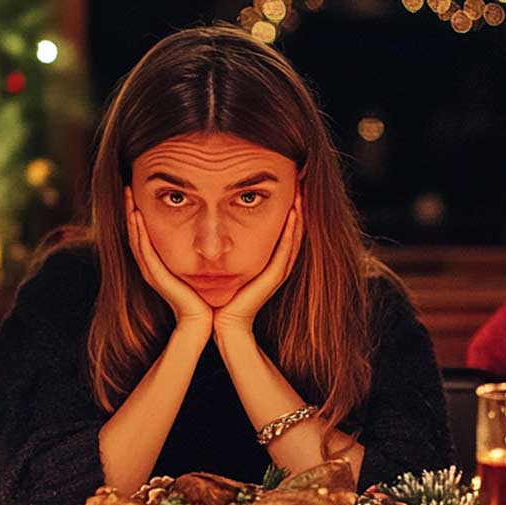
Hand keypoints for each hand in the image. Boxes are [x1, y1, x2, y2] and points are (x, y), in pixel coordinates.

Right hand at [126, 189, 212, 329]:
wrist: (205, 322)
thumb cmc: (208, 298)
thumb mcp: (204, 269)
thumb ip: (204, 254)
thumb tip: (218, 233)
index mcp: (162, 265)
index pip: (146, 234)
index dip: (140, 214)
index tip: (140, 192)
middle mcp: (153, 267)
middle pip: (136, 233)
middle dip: (131, 209)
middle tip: (128, 187)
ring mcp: (152, 272)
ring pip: (136, 238)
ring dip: (131, 216)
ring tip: (128, 195)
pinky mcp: (156, 276)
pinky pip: (144, 250)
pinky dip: (139, 232)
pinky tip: (136, 215)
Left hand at [213, 196, 302, 337]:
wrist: (220, 323)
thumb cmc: (216, 295)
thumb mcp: (218, 264)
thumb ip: (217, 247)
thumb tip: (204, 224)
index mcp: (265, 261)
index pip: (281, 229)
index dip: (286, 209)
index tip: (287, 184)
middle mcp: (275, 265)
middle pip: (293, 230)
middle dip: (298, 206)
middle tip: (301, 181)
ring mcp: (277, 271)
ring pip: (294, 237)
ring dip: (299, 215)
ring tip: (302, 192)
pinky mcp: (274, 277)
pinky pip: (286, 250)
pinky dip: (292, 232)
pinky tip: (294, 214)